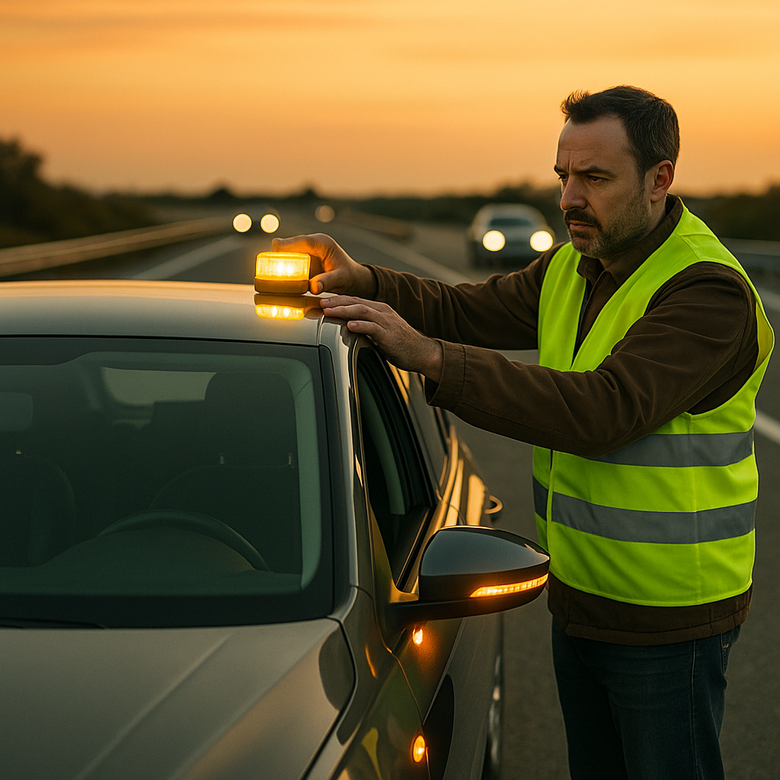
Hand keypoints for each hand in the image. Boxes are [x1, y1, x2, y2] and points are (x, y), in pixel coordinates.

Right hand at [272, 233, 376, 296]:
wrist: (353, 279)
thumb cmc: (349, 276)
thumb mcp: (340, 279)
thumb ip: (327, 281)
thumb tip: (313, 287)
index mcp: (321, 243)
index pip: (299, 241)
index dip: (284, 246)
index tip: (273, 254)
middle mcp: (311, 244)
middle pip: (287, 246)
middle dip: (278, 257)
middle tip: (270, 272)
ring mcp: (305, 253)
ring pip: (285, 255)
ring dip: (278, 264)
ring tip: (271, 278)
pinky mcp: (302, 262)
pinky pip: (288, 264)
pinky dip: (282, 271)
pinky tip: (278, 282)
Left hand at [321, 296, 442, 381]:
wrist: (422, 353)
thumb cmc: (401, 344)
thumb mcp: (381, 332)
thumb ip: (366, 327)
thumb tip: (347, 328)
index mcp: (380, 309)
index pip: (355, 300)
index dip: (338, 300)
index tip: (323, 301)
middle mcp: (383, 312)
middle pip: (356, 302)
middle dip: (337, 302)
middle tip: (320, 303)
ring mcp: (387, 322)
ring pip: (362, 311)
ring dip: (344, 311)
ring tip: (329, 312)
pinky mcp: (390, 335)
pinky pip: (373, 327)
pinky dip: (361, 325)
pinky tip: (350, 325)